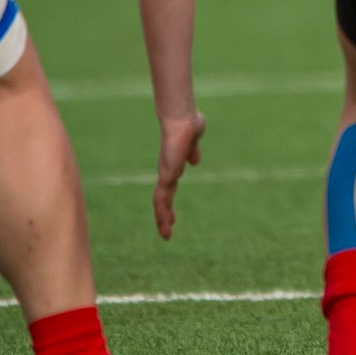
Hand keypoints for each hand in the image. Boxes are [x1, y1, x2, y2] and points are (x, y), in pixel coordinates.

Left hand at [154, 110, 205, 239]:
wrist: (182, 120)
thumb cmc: (188, 125)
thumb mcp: (193, 143)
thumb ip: (193, 152)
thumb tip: (194, 162)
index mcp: (172, 167)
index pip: (168, 190)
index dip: (168, 204)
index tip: (171, 218)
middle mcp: (167, 172)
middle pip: (163, 199)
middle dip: (164, 216)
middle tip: (166, 233)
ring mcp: (166, 174)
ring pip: (161, 201)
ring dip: (162, 218)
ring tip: (165, 234)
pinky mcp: (167, 174)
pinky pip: (162, 196)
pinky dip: (162, 209)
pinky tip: (164, 220)